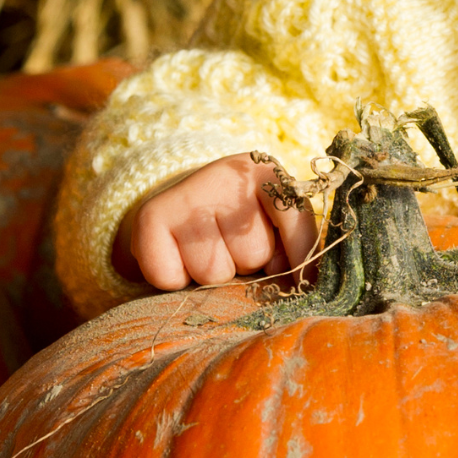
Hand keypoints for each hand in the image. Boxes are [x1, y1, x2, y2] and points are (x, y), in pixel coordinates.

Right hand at [114, 153, 320, 290]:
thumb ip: (293, 246)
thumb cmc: (235, 223)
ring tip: (203, 250)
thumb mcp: (271, 222)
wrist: (176, 208)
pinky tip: (177, 257)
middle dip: (246, 265)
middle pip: (254, 255)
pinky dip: (174, 279)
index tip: (305, 283)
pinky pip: (171, 277)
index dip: (302, 256)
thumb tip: (303, 284)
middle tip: (229, 248)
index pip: (293, 219)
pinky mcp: (152, 216)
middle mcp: (225, 177)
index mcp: (264, 174)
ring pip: (215, 272)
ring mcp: (187, 195)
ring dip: (212, 274)